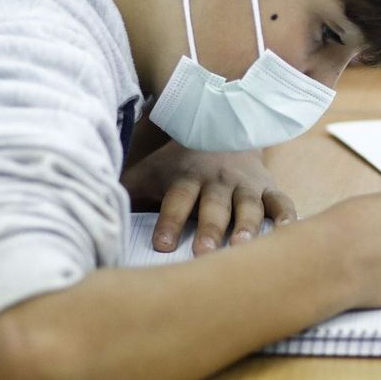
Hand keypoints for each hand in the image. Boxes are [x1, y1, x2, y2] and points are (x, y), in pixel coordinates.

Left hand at [121, 143, 295, 255]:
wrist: (223, 126)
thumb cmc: (179, 162)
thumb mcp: (152, 171)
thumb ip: (128, 191)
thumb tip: (92, 213)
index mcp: (186, 178)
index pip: (176, 199)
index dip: (169, 221)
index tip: (162, 246)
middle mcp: (217, 181)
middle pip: (213, 206)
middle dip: (209, 229)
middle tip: (203, 253)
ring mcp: (245, 185)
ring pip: (248, 206)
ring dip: (247, 226)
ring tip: (243, 247)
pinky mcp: (268, 188)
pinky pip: (281, 201)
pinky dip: (286, 217)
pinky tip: (287, 233)